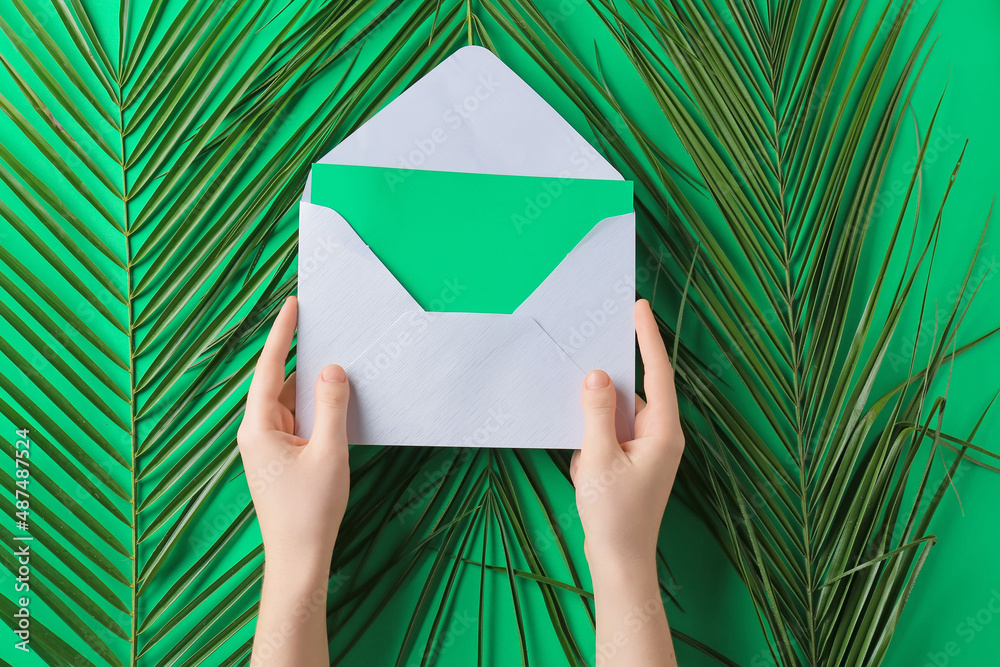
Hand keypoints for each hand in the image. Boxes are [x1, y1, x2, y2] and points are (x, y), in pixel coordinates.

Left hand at [237, 296, 350, 573]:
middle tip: (322, 327)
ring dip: (312, 387)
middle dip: (300, 357)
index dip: (281, 334)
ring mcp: (268, 447)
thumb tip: (332, 370)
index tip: (291, 305)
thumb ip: (331, 406)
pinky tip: (335, 402)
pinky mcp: (281, 459)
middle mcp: (257, 433)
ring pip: (290, 403)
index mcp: (258, 427)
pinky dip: (315, 409)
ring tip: (337, 363)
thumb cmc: (310, 510)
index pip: (268, 368)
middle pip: (279, 383)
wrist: (299, 558)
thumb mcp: (329, 451)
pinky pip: (298, 421)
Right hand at [571, 298, 683, 568]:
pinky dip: (596, 434)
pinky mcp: (633, 462)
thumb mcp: (599, 457)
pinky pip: (614, 433)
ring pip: (621, 413)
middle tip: (593, 347)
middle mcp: (661, 436)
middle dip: (612, 376)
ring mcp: (647, 451)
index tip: (639, 307)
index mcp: (663, 432)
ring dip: (598, 413)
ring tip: (583, 430)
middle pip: (637, 390)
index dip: (647, 338)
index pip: (657, 372)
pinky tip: (582, 454)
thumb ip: (597, 412)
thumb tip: (597, 374)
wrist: (620, 562)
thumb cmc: (615, 514)